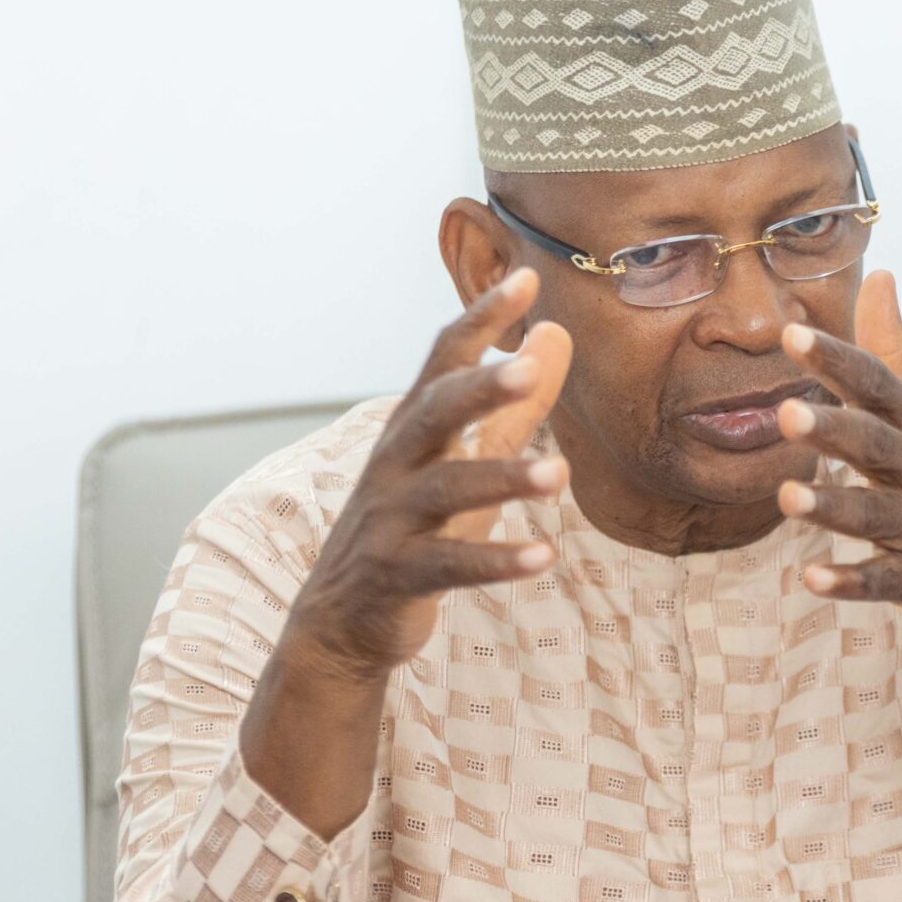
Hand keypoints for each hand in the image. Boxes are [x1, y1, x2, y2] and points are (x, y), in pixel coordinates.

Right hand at [281, 266, 573, 678]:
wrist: (343, 622)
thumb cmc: (415, 529)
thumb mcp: (464, 462)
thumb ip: (514, 406)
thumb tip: (556, 334)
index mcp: (413, 429)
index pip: (444, 361)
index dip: (481, 319)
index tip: (526, 279)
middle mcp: (396, 463)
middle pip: (433, 413)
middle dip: (477, 388)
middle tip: (526, 367)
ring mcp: (391, 519)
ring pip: (444, 488)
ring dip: (501, 479)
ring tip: (558, 476)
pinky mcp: (397, 574)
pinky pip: (448, 564)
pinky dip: (496, 561)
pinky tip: (544, 556)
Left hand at [775, 272, 901, 804]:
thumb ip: (894, 354)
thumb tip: (880, 274)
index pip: (877, 387)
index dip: (836, 361)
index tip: (790, 333)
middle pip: (876, 446)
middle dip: (834, 429)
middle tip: (785, 413)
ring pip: (875, 516)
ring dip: (833, 508)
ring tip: (787, 499)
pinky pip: (885, 582)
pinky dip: (851, 582)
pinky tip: (811, 579)